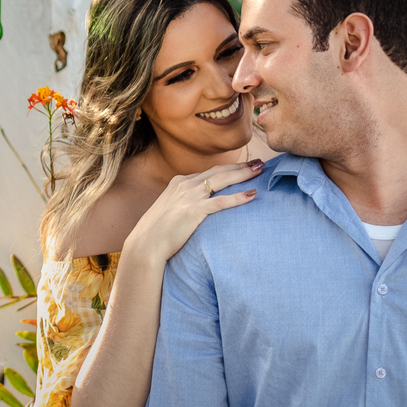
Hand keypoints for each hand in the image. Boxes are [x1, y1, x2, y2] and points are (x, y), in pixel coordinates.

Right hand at [123, 160, 262, 264]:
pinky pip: (220, 202)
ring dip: (243, 174)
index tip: (246, 166)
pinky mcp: (193, 211)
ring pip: (222, 180)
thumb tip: (200, 206)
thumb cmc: (159, 231)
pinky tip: (251, 195)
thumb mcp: (171, 209)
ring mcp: (189, 196)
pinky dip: (237, 197)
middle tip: (260, 163)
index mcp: (179, 182)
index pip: (210, 171)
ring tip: (260, 171)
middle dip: (241, 166)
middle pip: (219, 171)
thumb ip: (185, 202)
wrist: (146, 244)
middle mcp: (185, 185)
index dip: (230, 167)